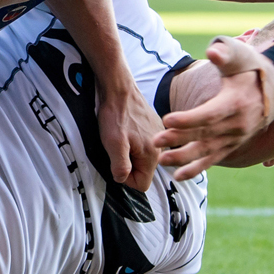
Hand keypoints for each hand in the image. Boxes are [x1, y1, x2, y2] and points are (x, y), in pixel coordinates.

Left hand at [99, 74, 161, 189]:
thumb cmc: (116, 114)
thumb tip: (122, 179)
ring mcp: (158, 136)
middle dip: (128, 164)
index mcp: (152, 154)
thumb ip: (120, 167)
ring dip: (130, 153)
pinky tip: (125, 130)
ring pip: (142, 158)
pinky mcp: (152, 127)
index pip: (143, 184)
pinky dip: (133, 142)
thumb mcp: (113, 144)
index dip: (126, 179)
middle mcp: (160, 147)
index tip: (117, 164)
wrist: (119, 89)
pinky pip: (143, 145)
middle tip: (117, 148)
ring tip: (121, 138)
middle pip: (143, 171)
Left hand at [153, 37, 273, 179]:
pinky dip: (196, 169)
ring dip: (184, 158)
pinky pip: (214, 160)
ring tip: (162, 161)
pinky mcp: (233, 145)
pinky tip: (178, 176)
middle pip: (204, 134)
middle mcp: (238, 124)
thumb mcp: (241, 56)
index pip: (210, 114)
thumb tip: (213, 52)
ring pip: (207, 151)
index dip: (188, 119)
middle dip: (179, 138)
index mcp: (236, 102)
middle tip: (155, 140)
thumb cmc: (251, 69)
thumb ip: (226, 53)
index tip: (166, 119)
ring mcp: (236, 138)